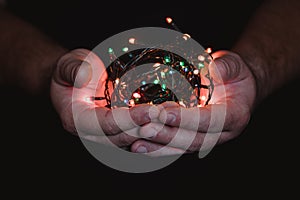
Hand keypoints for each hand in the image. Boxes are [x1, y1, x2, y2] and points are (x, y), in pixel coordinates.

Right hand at [50, 49, 158, 147]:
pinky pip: (135, 136)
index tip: (152, 111)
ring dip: (152, 132)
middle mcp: (92, 133)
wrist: (77, 79)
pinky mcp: (118, 131)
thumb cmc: (73, 70)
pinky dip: (151, 130)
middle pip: (121, 138)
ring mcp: (106, 134)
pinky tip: (168, 119)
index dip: (129, 120)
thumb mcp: (69, 64)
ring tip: (172, 117)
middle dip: (145, 129)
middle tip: (167, 117)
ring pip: (131, 142)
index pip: (105, 125)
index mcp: (77, 119)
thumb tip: (85, 76)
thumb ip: (74, 69)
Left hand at [130, 50, 256, 155]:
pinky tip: (139, 146)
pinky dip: (158, 148)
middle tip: (145, 128)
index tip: (165, 113)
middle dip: (169, 135)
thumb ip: (226, 66)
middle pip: (195, 140)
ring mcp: (208, 138)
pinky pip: (177, 147)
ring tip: (137, 143)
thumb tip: (212, 68)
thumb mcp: (234, 65)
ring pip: (183, 148)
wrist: (236, 89)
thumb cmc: (235, 75)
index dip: (189, 119)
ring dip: (159, 146)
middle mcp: (222, 133)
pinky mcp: (194, 139)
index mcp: (236, 115)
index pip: (212, 121)